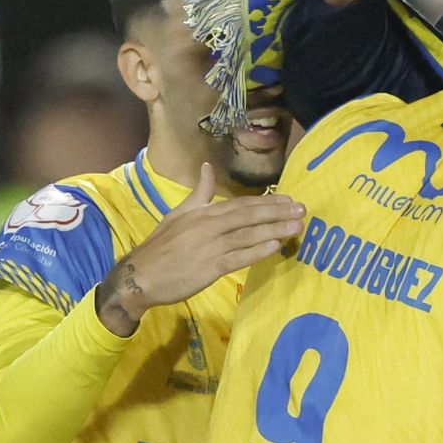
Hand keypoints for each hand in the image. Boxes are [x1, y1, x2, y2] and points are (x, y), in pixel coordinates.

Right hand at [95, 163, 305, 336]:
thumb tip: (207, 168)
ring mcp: (210, 247)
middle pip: (249, 216)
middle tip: (302, 210)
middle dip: (277, 212)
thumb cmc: (161, 246)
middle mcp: (209, 226)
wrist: (140, 275)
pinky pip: (237, 258)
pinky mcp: (209, 268)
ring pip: (247, 236)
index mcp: (203, 213)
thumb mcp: (179, 213)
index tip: (289, 199)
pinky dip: (256, 252)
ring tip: (297, 227)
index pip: (241, 204)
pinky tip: (275, 247)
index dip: (266, 201)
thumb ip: (199, 193)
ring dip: (274, 230)